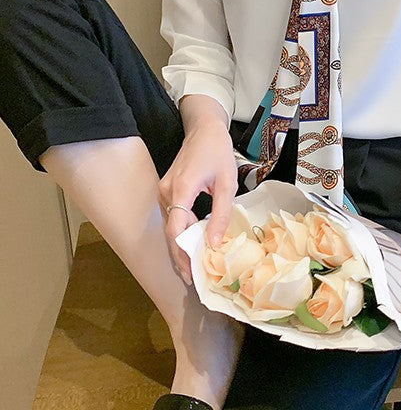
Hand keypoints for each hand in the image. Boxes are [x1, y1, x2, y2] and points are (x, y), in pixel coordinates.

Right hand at [158, 116, 236, 284]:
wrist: (204, 129)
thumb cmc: (218, 152)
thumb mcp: (227, 183)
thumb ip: (221, 214)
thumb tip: (215, 244)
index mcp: (181, 189)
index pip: (175, 230)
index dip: (181, 254)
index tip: (191, 273)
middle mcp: (166, 192)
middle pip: (169, 233)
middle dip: (180, 257)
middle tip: (193, 279)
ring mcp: (164, 191)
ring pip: (170, 226)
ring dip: (180, 247)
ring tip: (194, 268)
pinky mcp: (167, 191)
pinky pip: (172, 218)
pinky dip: (181, 234)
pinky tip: (192, 246)